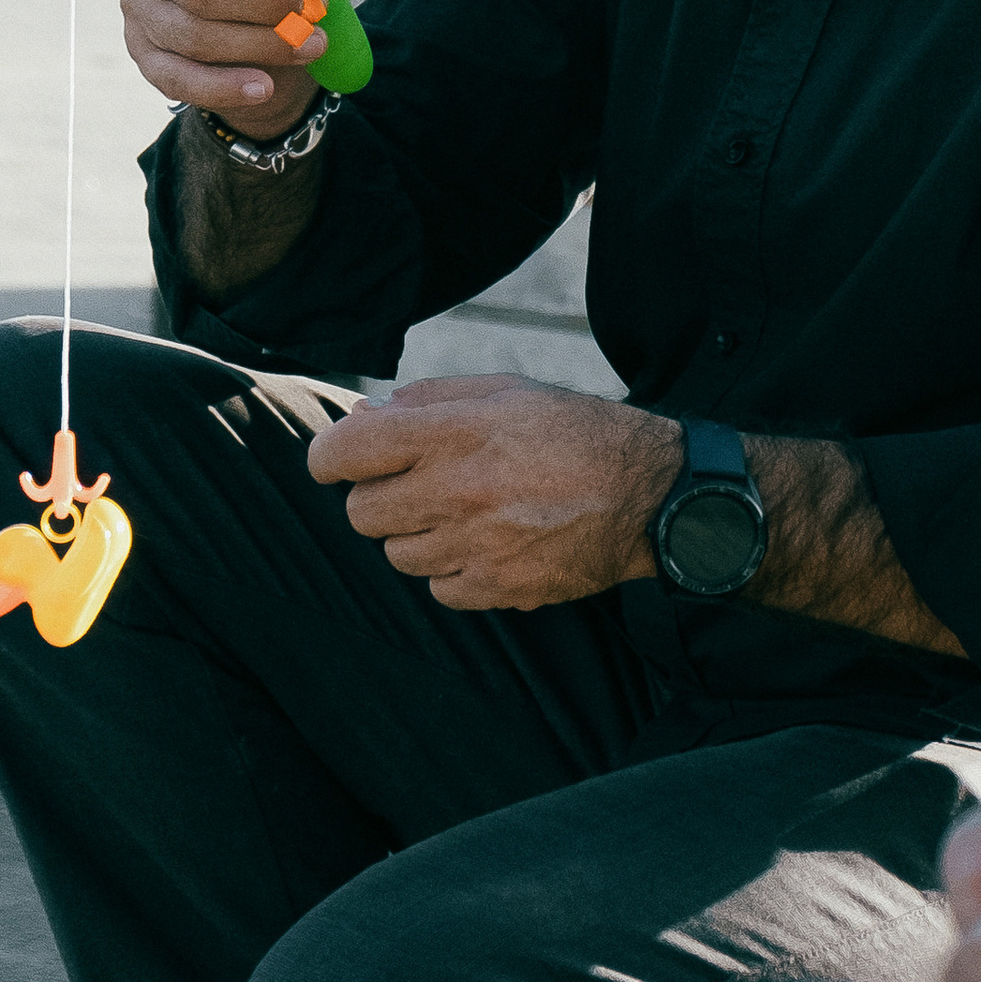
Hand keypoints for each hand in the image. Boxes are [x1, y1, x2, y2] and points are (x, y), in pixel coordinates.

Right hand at [122, 0, 325, 133]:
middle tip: (310, 12)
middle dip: (262, 4)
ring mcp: (138, 3)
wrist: (245, 15)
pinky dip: (224, 87)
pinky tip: (263, 88)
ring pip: (192, 34)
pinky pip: (178, 77)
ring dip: (259, 45)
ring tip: (310, 47)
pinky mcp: (141, 51)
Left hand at [307, 378, 681, 611]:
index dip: (330, 458)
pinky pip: (439, 590)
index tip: (340, 463)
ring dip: (417, 536)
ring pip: (397, 555)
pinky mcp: (498, 587)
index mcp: (453, 433)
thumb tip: (361, 416)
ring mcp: (475, 545)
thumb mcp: (506, 392)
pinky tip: (487, 546)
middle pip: (361, 513)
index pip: (344, 453)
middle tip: (418, 487)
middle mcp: (456, 490)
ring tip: (464, 516)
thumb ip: (426, 401)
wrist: (650, 495)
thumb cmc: (576, 434)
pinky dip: (452, 572)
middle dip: (379, 499)